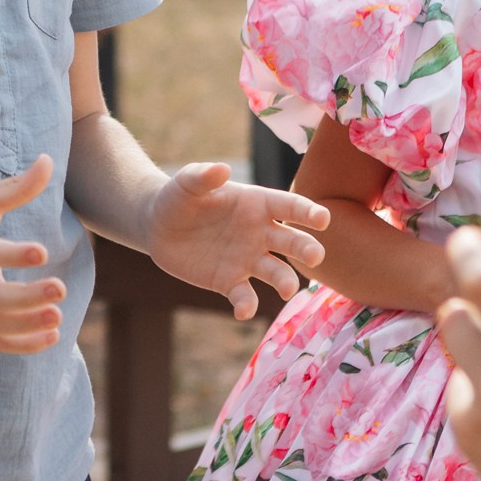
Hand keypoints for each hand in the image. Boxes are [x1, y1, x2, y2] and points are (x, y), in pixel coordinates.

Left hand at [141, 161, 330, 316]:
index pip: (289, 206)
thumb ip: (203, 176)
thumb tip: (223, 169)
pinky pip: (245, 296)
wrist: (157, 226)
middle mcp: (261, 233)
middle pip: (293, 242)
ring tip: (287, 289)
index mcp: (257, 204)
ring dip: (286, 281)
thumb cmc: (179, 197)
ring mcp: (248, 259)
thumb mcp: (187, 182)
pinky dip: (247, 305)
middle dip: (307, 249)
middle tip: (316, 256)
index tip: (322, 219)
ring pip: (277, 272)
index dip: (308, 211)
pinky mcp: (230, 282)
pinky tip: (243, 311)